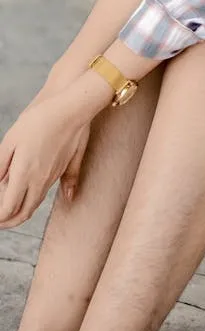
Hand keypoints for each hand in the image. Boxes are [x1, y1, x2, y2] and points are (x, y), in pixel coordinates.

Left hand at [0, 94, 90, 228]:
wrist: (71, 108)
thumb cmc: (39, 120)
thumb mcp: (10, 141)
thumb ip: (1, 167)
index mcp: (25, 174)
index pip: (9, 209)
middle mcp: (41, 180)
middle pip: (24, 213)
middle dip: (9, 222)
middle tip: (0, 220)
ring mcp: (54, 175)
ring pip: (36, 203)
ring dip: (22, 211)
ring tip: (10, 207)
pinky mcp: (63, 168)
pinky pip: (47, 191)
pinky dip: (34, 198)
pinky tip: (30, 192)